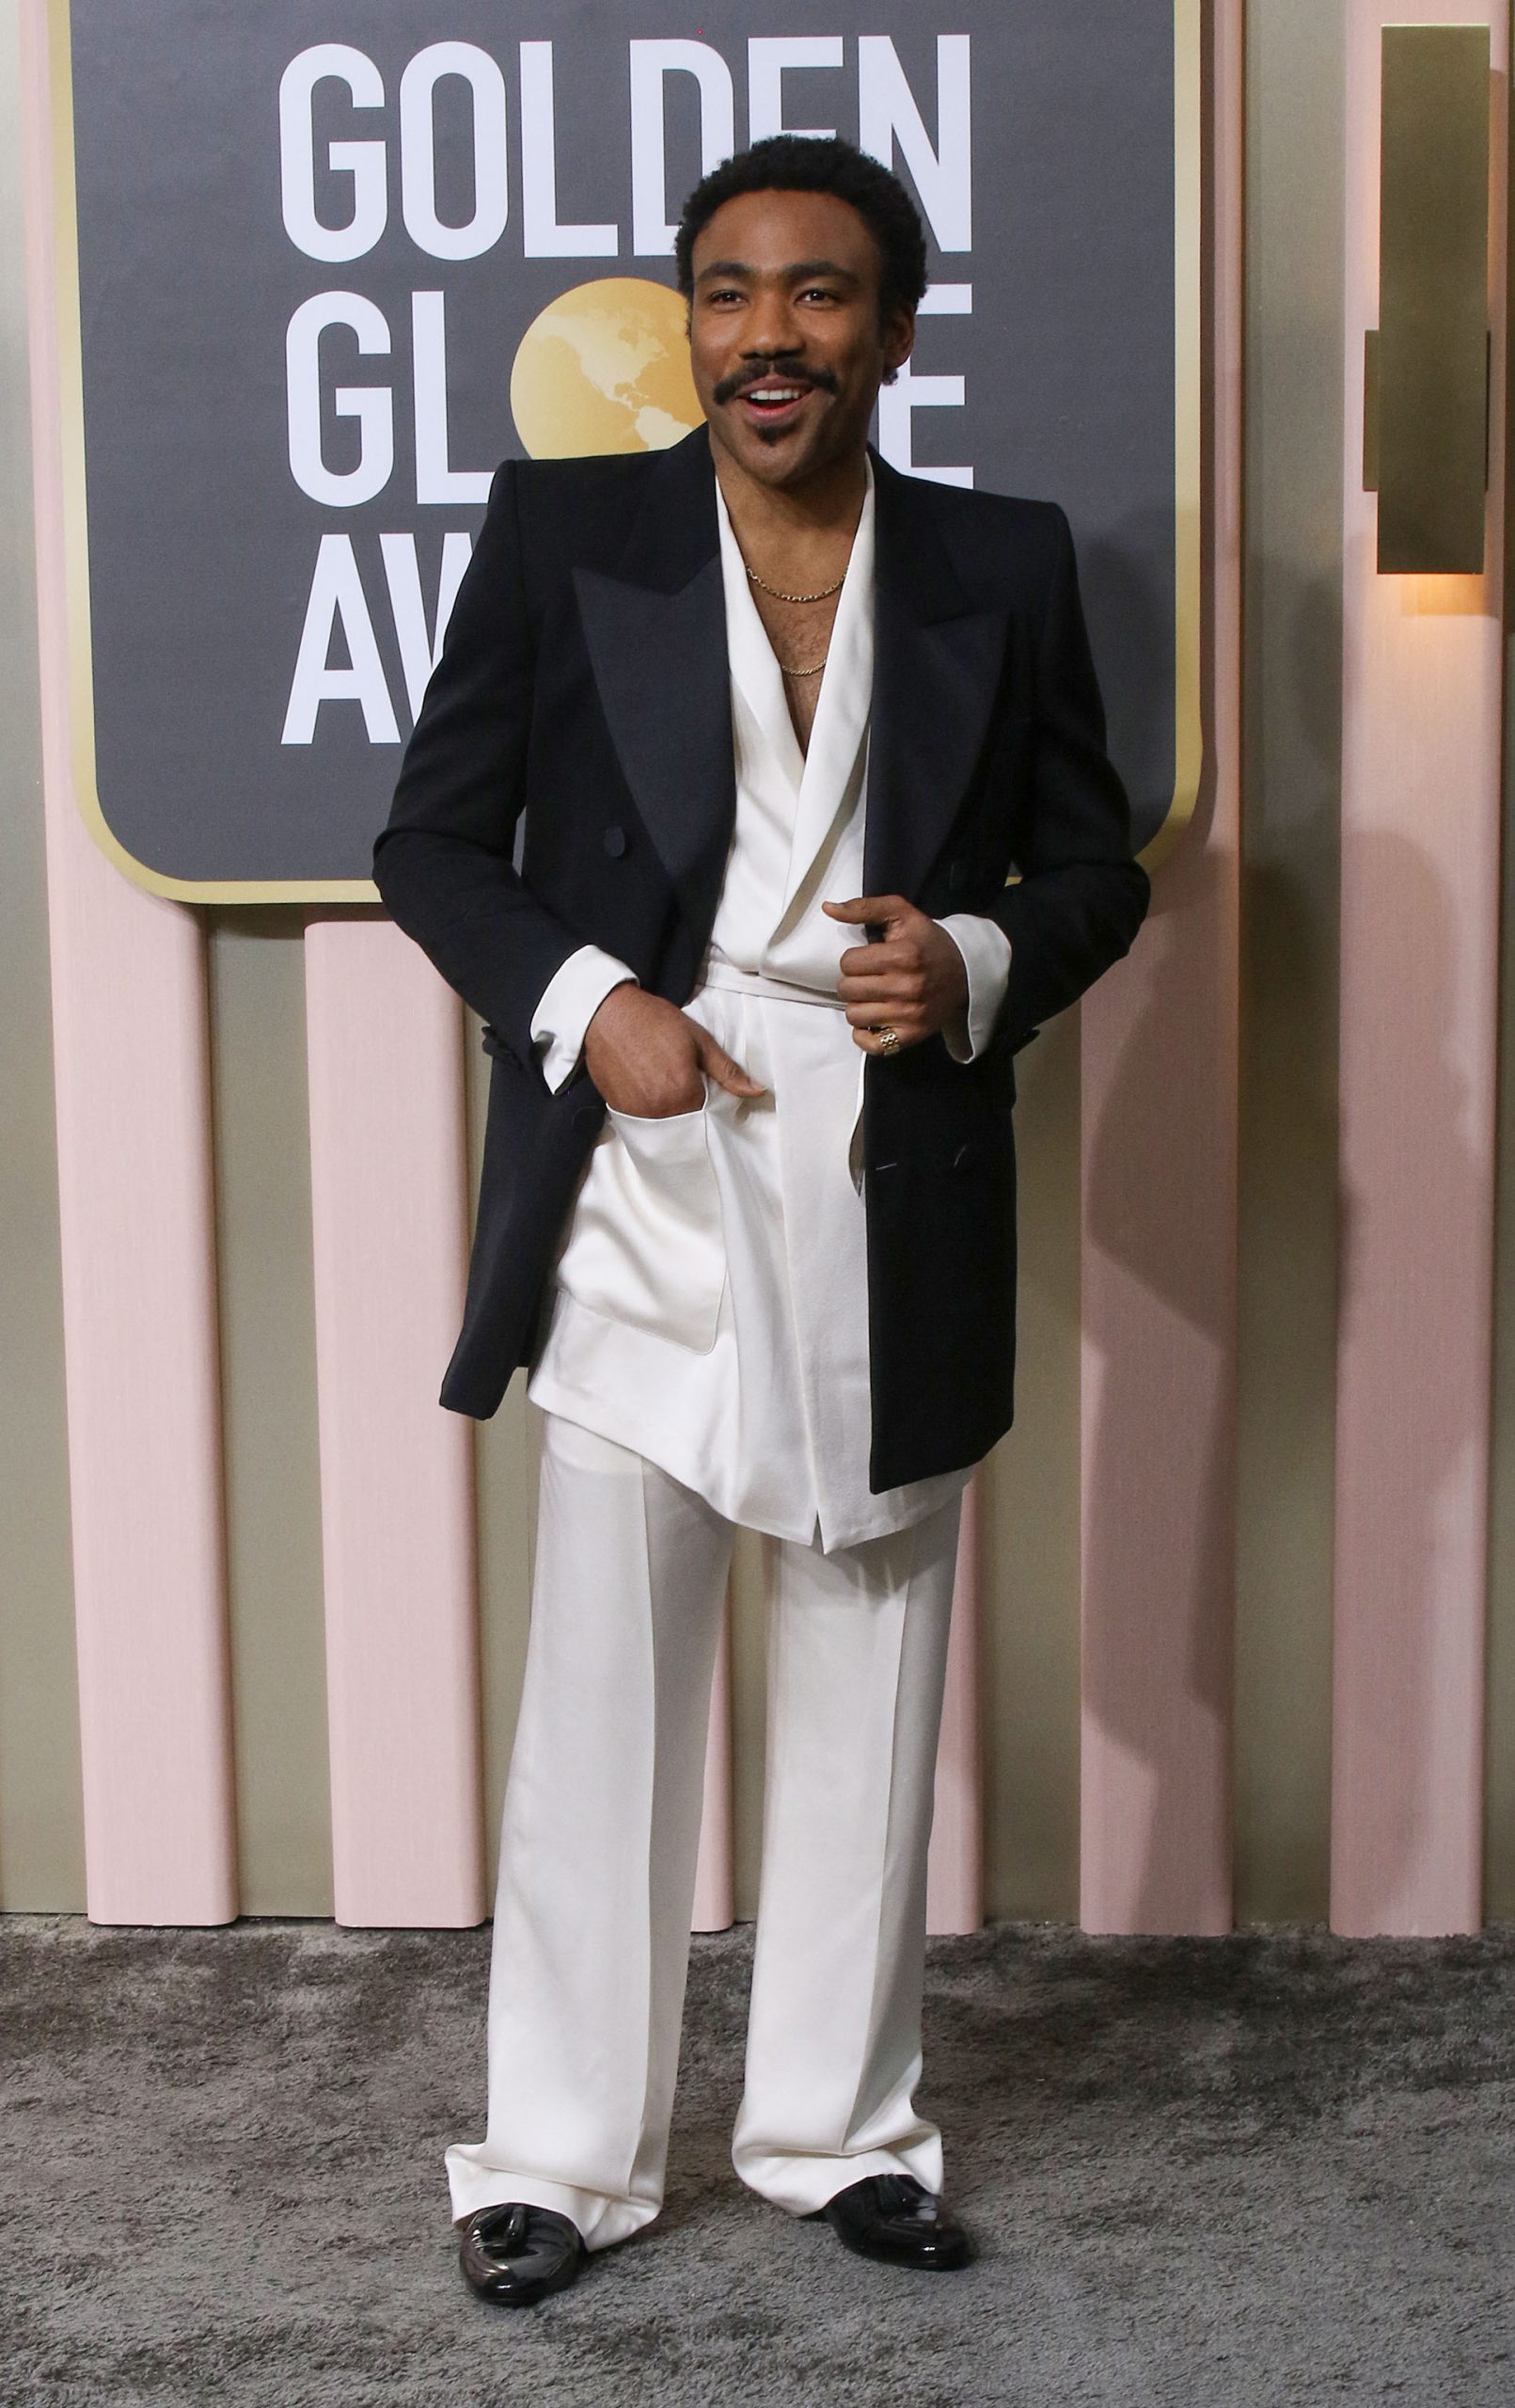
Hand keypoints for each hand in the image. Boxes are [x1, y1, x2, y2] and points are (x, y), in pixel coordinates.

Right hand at [583, 985, 764, 1115]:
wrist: (607, 1013)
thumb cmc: (655, 1021)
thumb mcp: (699, 1041)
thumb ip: (728, 1072)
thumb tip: (758, 1091)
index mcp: (684, 1092)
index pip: (708, 1119)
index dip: (711, 1108)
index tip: (707, 1093)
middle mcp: (660, 1109)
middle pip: (686, 1127)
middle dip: (692, 1114)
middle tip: (686, 1088)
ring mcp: (637, 1113)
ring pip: (664, 1128)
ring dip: (671, 1116)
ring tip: (666, 1087)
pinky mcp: (619, 1110)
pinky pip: (643, 1123)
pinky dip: (651, 1114)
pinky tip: (649, 1090)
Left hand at [825, 895, 968, 1054]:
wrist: (965, 972)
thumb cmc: (927, 941)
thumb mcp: (902, 914)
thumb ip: (864, 908)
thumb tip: (828, 908)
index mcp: (903, 955)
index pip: (848, 963)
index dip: (853, 960)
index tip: (867, 959)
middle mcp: (907, 986)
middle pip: (848, 990)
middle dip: (853, 982)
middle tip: (868, 978)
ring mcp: (909, 1014)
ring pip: (855, 1016)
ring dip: (858, 1007)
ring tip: (871, 997)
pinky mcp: (912, 1034)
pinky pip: (871, 1045)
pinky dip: (864, 1035)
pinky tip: (872, 1020)